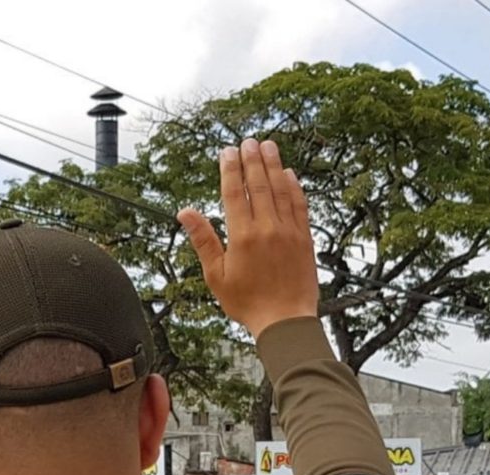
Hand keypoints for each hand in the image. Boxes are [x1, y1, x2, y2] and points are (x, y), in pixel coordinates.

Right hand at [178, 140, 318, 335]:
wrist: (285, 320)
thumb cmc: (247, 302)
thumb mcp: (216, 275)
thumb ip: (203, 239)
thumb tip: (185, 212)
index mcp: (242, 236)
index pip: (235, 192)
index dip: (230, 169)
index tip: (227, 152)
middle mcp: (267, 228)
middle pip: (259, 184)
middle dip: (252, 159)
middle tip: (248, 141)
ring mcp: (289, 231)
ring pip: (281, 189)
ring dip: (274, 165)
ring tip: (268, 146)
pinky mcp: (305, 238)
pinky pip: (300, 204)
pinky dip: (294, 187)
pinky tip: (290, 174)